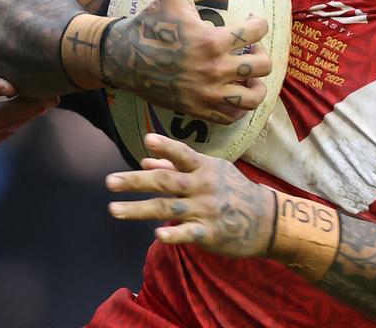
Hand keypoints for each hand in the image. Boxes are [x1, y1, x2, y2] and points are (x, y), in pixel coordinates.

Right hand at [102, 0, 272, 123]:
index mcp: (212, 40)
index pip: (258, 32)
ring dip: (257, 83)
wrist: (124, 57)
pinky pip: (232, 116)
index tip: (251, 23)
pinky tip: (233, 91)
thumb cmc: (151, 23)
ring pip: (254, 96)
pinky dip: (239, 106)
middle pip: (262, 65)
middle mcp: (214, 70)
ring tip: (247, 75)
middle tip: (249, 48)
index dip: (258, 23)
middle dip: (261, 52)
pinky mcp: (198, 109)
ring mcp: (207, 94)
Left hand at [106, 133, 274, 258]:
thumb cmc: (232, 190)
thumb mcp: (209, 172)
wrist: (266, 220)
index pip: (182, 154)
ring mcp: (206, 209)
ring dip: (138, 209)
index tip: (147, 139)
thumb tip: (144, 160)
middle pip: (165, 182)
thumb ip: (175, 167)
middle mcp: (203, 186)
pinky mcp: (209, 233)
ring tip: (114, 209)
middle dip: (135, 181)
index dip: (166, 147)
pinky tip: (157, 235)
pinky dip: (174, 233)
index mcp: (203, 167)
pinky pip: (189, 232)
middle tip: (109, 182)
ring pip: (168, 208)